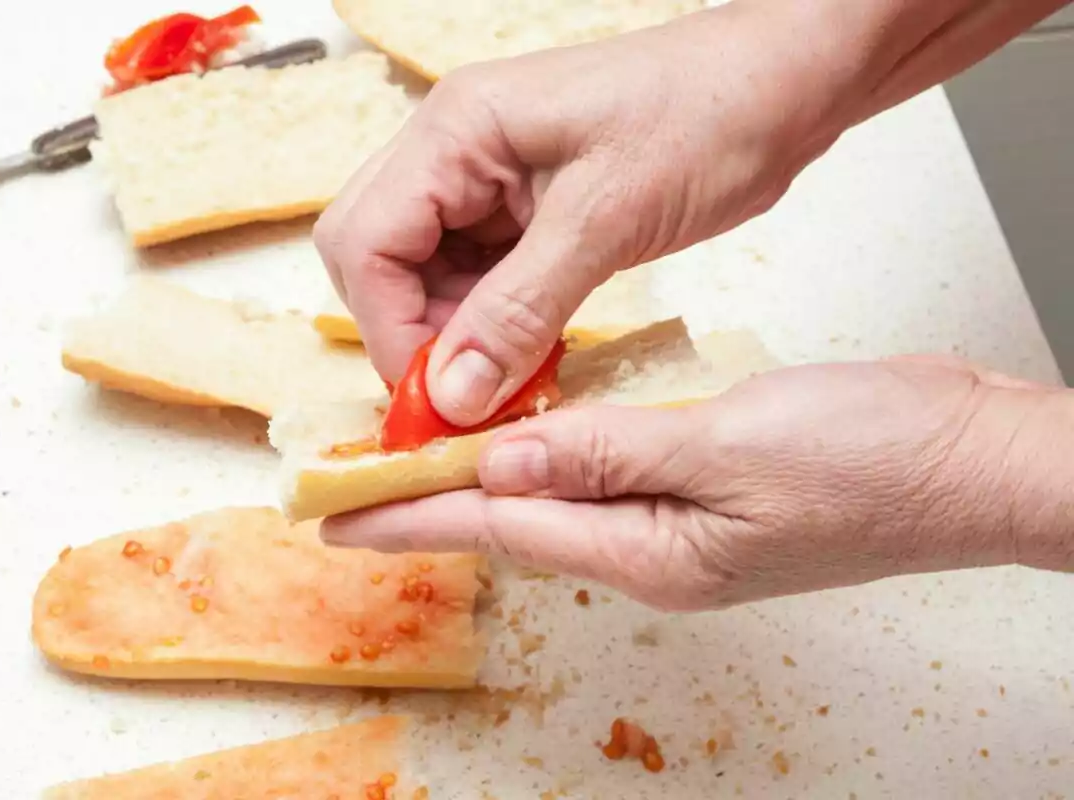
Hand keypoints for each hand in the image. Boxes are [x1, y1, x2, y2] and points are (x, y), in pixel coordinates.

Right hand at [314, 2, 850, 425]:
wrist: (783, 86)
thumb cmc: (705, 118)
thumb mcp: (607, 220)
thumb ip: (519, 311)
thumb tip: (450, 397)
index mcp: (456, 130)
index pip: (366, 242)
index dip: (388, 331)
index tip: (435, 402)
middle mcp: (453, 150)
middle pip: (376, 258)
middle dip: (409, 334)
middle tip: (464, 397)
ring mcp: (486, 180)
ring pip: (425, 277)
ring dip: (454, 338)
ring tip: (507, 385)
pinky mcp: (523, 210)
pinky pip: (477, 279)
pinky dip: (493, 327)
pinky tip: (530, 358)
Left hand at [320, 357, 1065, 610]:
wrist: (970, 460)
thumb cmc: (874, 463)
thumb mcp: (731, 448)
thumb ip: (611, 454)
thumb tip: (503, 463)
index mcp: (654, 554)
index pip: (502, 526)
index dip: (412, 515)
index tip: (335, 512)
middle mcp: (656, 550)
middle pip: (517, 522)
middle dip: (431, 502)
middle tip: (355, 482)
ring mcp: (681, 525)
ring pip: (556, 499)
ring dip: (485, 477)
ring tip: (419, 456)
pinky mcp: (705, 489)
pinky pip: (603, 475)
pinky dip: (553, 455)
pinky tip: (528, 439)